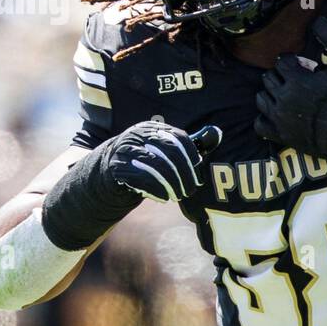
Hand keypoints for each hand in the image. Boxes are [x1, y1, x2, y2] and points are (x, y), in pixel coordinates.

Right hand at [102, 120, 217, 202]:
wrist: (109, 172)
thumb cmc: (145, 162)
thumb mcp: (164, 151)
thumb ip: (188, 145)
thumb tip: (216, 134)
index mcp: (153, 128)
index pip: (179, 138)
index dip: (191, 157)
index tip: (198, 175)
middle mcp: (138, 134)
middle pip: (169, 152)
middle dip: (184, 173)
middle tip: (191, 190)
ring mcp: (125, 149)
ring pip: (156, 165)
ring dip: (171, 184)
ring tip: (178, 195)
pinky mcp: (116, 166)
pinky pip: (140, 178)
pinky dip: (155, 190)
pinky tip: (164, 198)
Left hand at [254, 17, 326, 173]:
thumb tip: (318, 22)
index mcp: (298, 80)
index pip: (281, 62)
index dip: (292, 62)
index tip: (303, 68)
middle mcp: (284, 98)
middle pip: (268, 78)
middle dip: (281, 77)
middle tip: (296, 82)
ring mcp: (280, 119)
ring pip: (261, 99)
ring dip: (271, 94)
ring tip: (286, 96)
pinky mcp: (280, 135)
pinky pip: (259, 124)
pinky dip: (265, 118)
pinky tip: (278, 115)